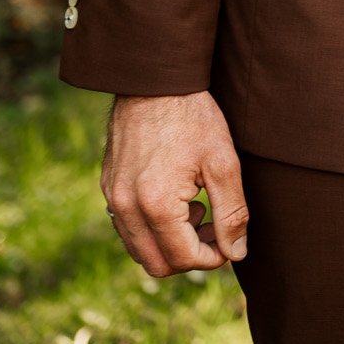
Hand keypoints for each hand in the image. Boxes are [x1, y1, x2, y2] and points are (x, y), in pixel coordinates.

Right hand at [102, 90, 247, 277]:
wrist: (155, 80)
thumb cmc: (193, 116)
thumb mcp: (223, 162)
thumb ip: (232, 212)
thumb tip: (236, 252)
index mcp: (155, 204)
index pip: (183, 258)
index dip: (212, 257)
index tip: (229, 241)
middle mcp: (125, 207)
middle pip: (156, 264)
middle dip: (189, 255)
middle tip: (214, 227)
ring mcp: (111, 197)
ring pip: (139, 249)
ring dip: (170, 243)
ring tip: (197, 207)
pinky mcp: (107, 186)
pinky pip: (127, 227)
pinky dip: (153, 227)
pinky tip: (177, 196)